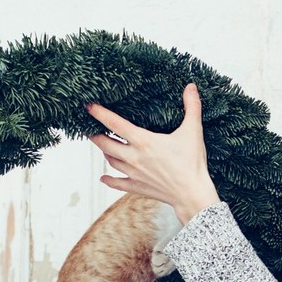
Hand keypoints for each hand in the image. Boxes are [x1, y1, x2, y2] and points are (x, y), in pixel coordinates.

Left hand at [87, 84, 219, 224]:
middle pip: (105, 144)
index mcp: (144, 141)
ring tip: (101, 145)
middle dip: (95, 135)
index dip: (100, 114)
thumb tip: (191, 87)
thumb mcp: (193, 131)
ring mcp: (134, 173)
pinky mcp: (137, 187)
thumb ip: (192, 106)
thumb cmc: (192, 163)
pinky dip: (108, 180)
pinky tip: (103, 178)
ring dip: (104, 152)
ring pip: (110, 160)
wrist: (192, 194)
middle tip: (88, 127)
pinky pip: (118, 183)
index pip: (115, 124)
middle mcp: (134, 157)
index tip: (89, 107)